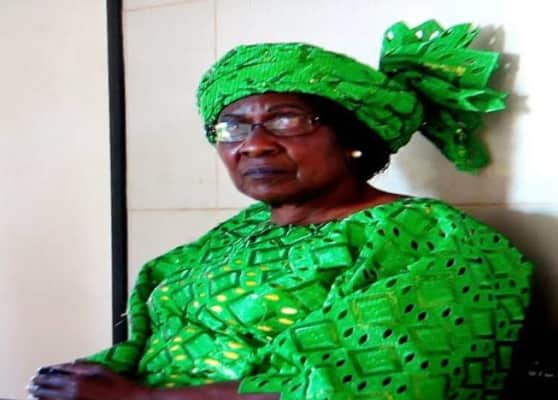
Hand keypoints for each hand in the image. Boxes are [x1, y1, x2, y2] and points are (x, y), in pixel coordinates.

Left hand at [28, 362, 151, 399]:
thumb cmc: (118, 385)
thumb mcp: (102, 370)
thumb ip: (83, 366)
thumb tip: (69, 364)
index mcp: (78, 381)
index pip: (54, 376)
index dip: (44, 374)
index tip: (38, 373)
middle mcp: (72, 394)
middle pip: (48, 390)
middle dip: (38, 386)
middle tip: (31, 383)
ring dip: (39, 397)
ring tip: (33, 394)